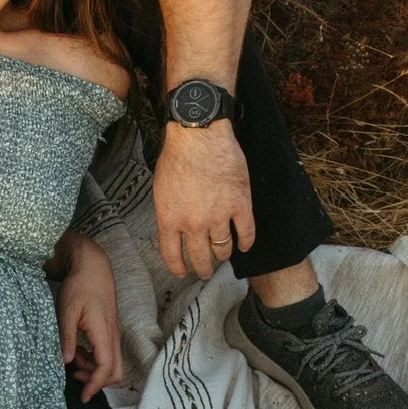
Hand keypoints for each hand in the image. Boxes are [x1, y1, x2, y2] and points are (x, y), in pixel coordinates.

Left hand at [53, 233, 123, 401]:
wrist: (93, 267)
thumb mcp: (67, 312)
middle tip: (76, 379)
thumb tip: (67, 362)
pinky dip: (94, 359)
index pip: (106, 368)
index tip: (83, 396)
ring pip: (111, 363)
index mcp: (103, 332)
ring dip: (93, 369)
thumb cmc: (79, 286)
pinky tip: (78, 350)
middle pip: (115, 371)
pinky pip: (107, 353)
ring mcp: (113, 333)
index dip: (95, 385)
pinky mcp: (110, 330)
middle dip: (97, 381)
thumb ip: (67, 337)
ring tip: (73, 361)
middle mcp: (113, 336)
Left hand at [153, 119, 255, 278]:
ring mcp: (219, 216)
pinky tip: (244, 245)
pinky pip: (246, 232)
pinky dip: (246, 242)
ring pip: (223, 248)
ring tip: (223, 256)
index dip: (178, 267)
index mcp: (170, 220)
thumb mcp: (160, 190)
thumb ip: (168, 213)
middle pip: (200, 257)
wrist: (199, 136)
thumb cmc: (177, 157)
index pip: (172, 255)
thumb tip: (173, 229)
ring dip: (223, 255)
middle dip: (203, 268)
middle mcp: (194, 224)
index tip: (182, 271)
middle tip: (205, 271)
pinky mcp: (240, 205)